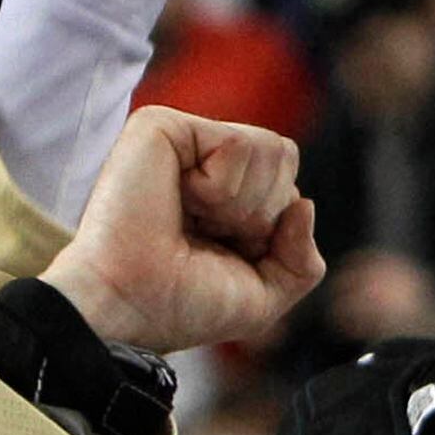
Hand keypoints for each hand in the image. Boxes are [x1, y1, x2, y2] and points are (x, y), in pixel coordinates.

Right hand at [41, 108, 322, 349]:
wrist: (130, 308)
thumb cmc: (184, 304)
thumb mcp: (265, 294)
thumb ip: (303, 260)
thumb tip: (304, 204)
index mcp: (224, 190)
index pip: (290, 182)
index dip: (273, 228)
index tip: (225, 252)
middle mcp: (202, 159)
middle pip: (286, 157)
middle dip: (263, 212)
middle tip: (208, 235)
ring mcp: (181, 140)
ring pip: (271, 148)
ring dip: (242, 203)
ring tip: (192, 219)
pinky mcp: (160, 126)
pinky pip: (238, 143)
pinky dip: (220, 188)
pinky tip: (181, 201)